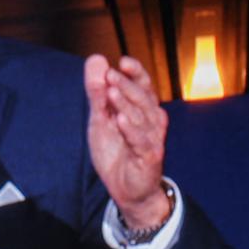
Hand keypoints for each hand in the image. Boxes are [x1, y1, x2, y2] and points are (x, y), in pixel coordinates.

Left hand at [84, 55, 169, 228]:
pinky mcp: (149, 157)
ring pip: (141, 118)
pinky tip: (121, 120)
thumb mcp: (101, 119)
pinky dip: (131, 130)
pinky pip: (141, 141)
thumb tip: (96, 59)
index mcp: (142, 108)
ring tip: (112, 92)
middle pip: (142, 98)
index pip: (143, 85)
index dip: (135, 73)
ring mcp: (152, 138)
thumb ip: (97, 92)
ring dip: (126, 104)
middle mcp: (152, 120)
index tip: (122, 61)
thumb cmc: (116, 150)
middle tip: (110, 75)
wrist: (126, 189)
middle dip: (126, 85)